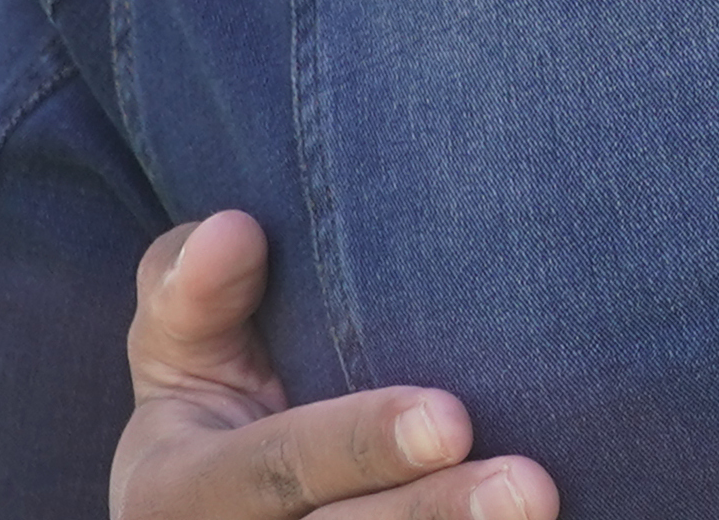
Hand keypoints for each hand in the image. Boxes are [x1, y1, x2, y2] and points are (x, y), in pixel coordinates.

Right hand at [114, 213, 550, 519]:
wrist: (215, 500)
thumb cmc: (211, 394)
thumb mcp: (176, 347)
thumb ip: (191, 292)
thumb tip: (232, 228)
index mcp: (181, 495)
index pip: (278, 469)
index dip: (360, 445)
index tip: (451, 418)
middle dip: (435, 516)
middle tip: (530, 486)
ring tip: (542, 502)